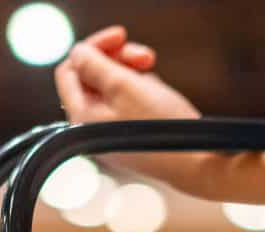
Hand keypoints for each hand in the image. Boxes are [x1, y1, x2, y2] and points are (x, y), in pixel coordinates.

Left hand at [55, 26, 208, 193]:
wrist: (196, 163)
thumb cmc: (161, 127)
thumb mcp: (123, 85)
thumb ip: (94, 65)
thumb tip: (77, 53)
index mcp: (81, 118)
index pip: (69, 71)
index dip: (93, 48)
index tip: (120, 36)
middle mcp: (90, 128)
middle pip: (91, 77)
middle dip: (118, 60)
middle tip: (147, 57)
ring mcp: (110, 133)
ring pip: (112, 87)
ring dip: (133, 74)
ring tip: (156, 82)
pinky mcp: (129, 135)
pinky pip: (127, 101)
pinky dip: (142, 90)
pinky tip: (159, 96)